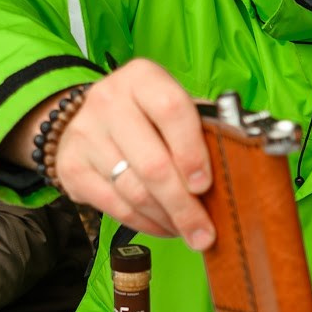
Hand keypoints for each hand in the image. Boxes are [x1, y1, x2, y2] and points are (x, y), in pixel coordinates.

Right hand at [30, 59, 215, 249]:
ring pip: (133, 191)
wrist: (88, 118)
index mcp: (141, 78)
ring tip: (188, 230)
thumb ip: (202, 128)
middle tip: (204, 234)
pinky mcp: (71, 166)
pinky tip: (163, 226)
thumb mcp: (173, 106)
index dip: (192, 152)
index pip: (171, 110)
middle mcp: (108, 100)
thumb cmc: (147, 115)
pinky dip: (144, 224)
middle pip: (152, 163)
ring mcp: (85, 133)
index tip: (205, 185)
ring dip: (166, 219)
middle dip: (183, 205)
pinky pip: (114, 206)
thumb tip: (240, 166)